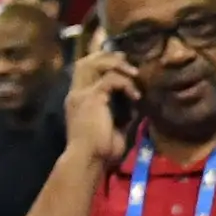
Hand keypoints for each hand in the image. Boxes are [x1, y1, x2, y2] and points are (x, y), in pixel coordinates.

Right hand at [64, 48, 138, 168]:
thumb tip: (138, 102)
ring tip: (135, 75)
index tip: (123, 60)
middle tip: (129, 62)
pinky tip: (136, 96)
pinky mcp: (92, 98)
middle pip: (86, 61)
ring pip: (95, 64)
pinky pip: (111, 79)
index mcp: (80, 99)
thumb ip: (123, 110)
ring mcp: (82, 94)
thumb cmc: (102, 149)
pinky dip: (126, 84)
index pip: (84, 70)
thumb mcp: (116, 124)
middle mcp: (77, 93)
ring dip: (118, 65)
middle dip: (108, 56)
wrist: (90, 159)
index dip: (101, 59)